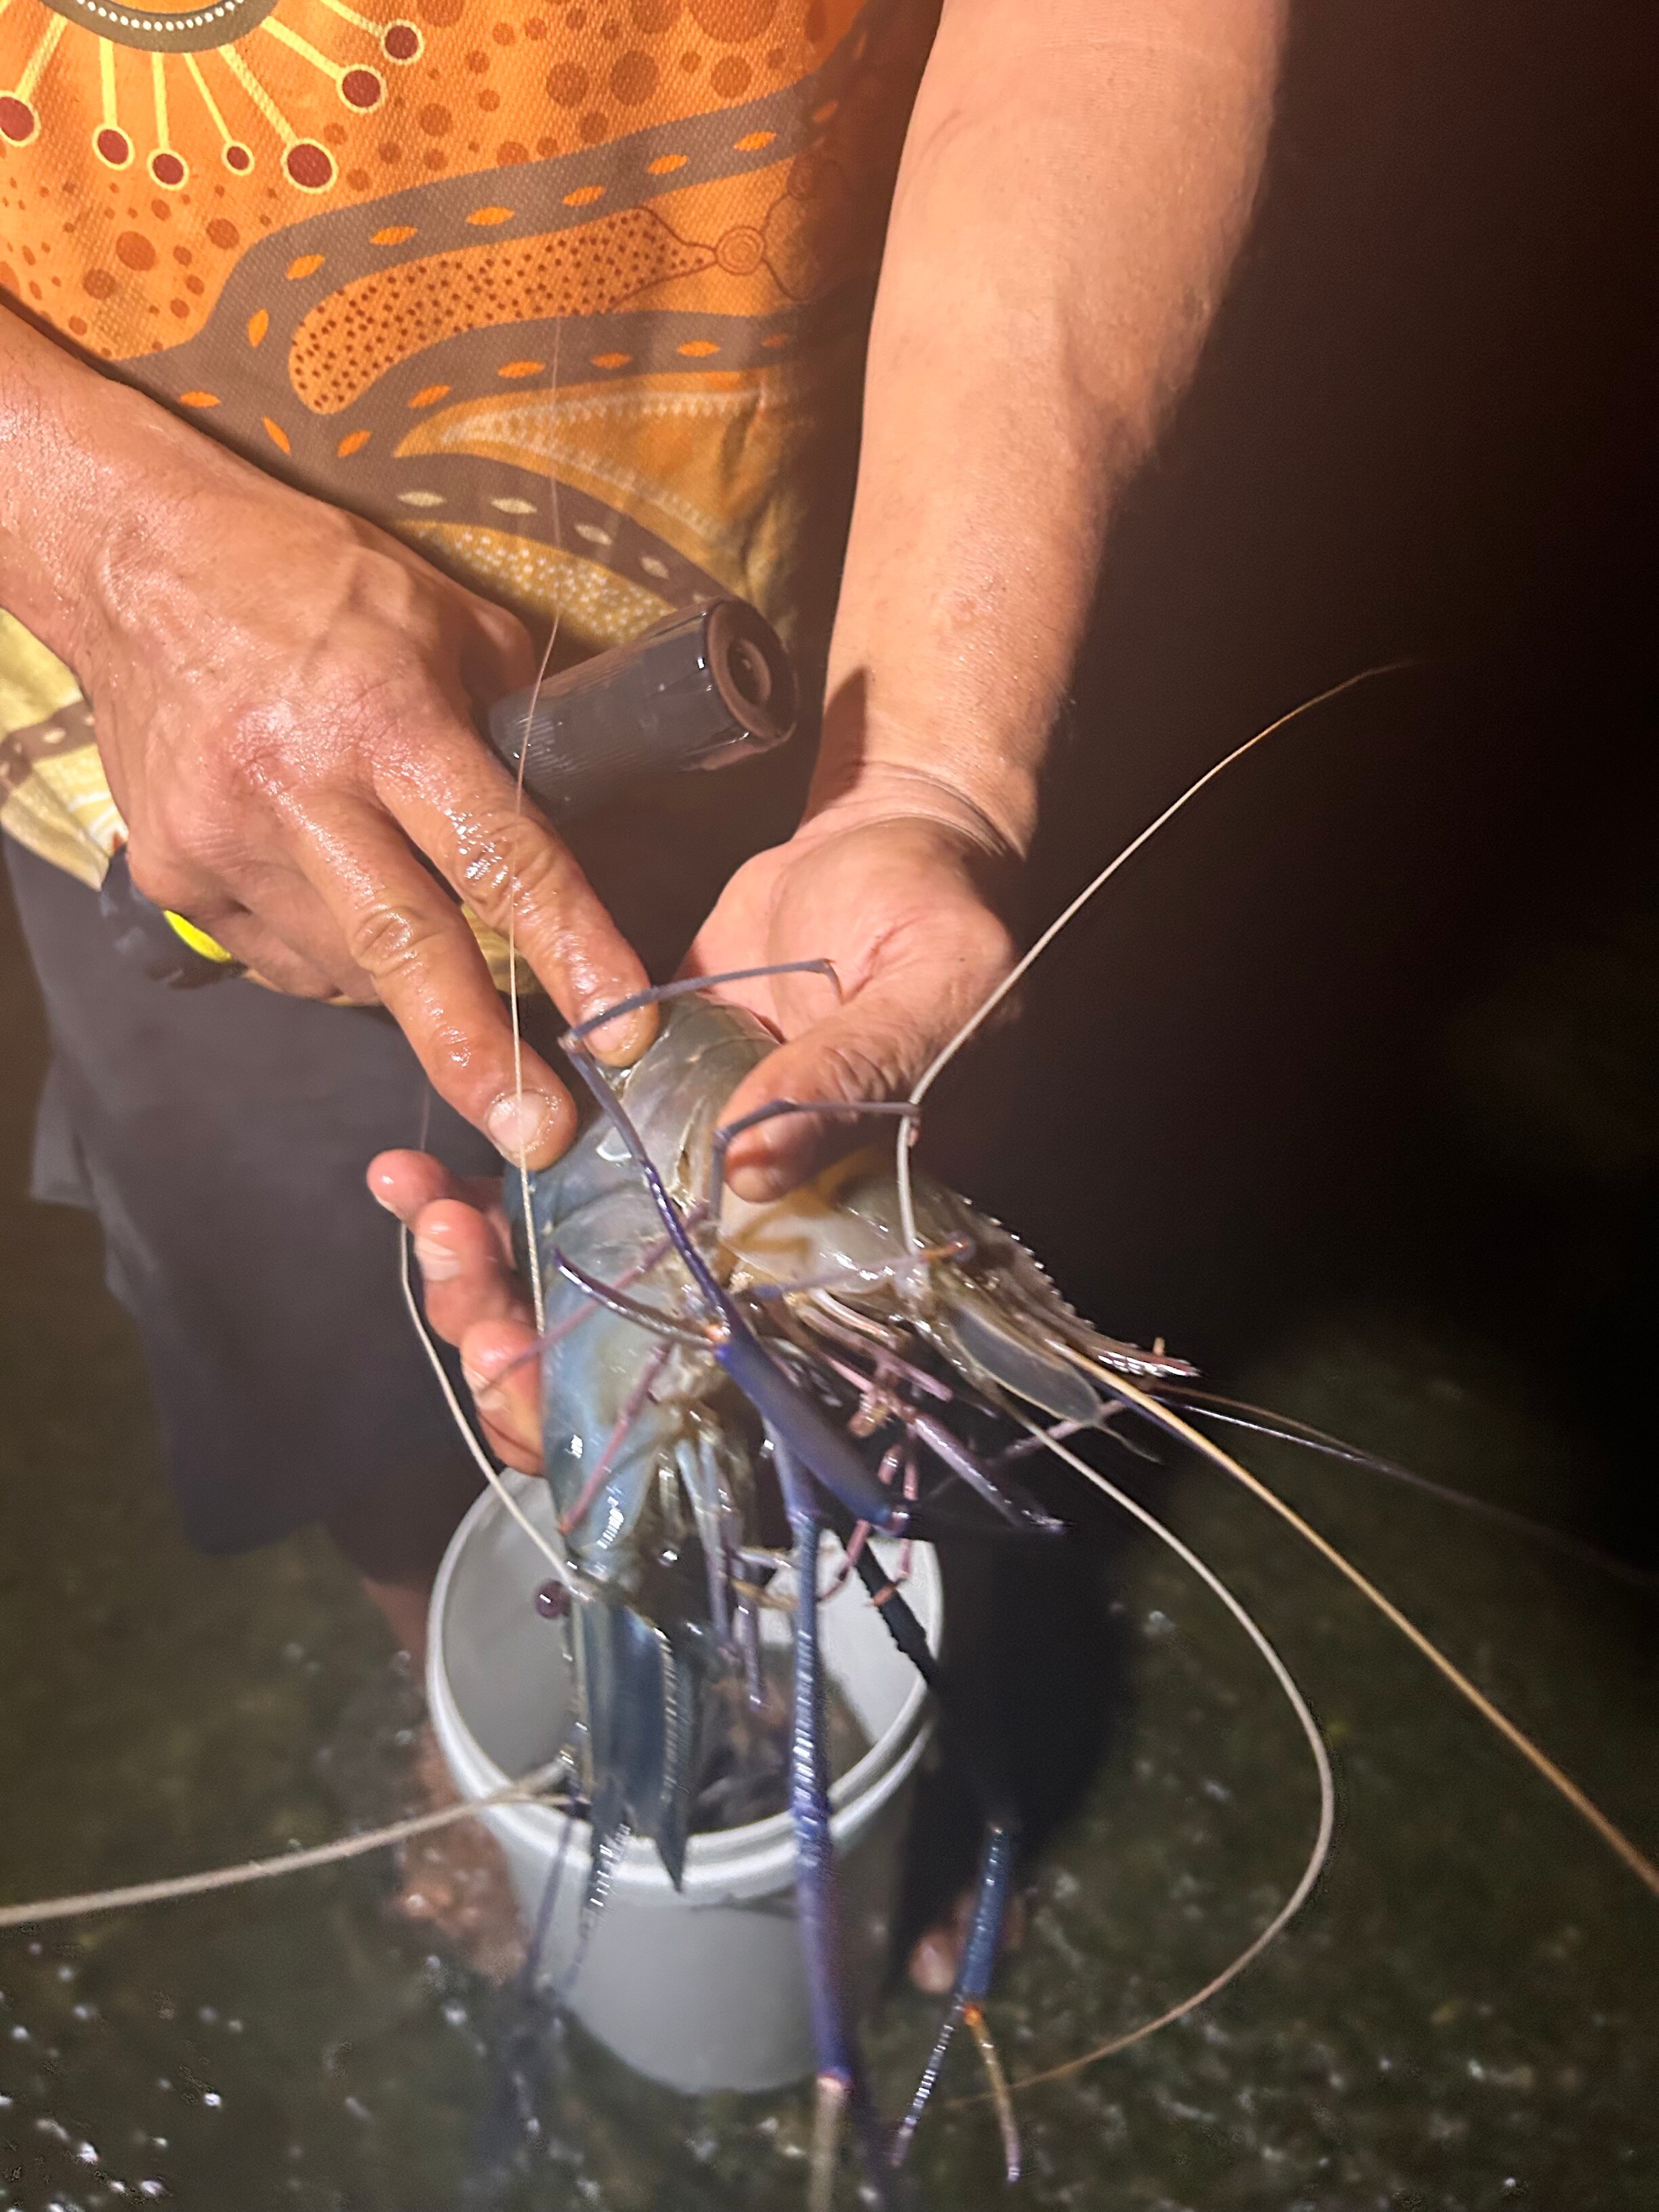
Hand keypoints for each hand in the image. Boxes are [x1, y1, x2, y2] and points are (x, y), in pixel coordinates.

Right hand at [26, 368, 649, 1164]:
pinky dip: (337, 955)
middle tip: (539, 1138)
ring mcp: (224, 841)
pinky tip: (341, 894)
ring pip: (349, 967)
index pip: (499, 855)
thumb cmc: (315, 581)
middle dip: (480, 1054)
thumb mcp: (443, 618)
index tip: (624, 1029)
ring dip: (412, 983)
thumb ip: (516, 725)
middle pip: (406, 947)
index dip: (572, 949)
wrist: (133, 560)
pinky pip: (288, 956)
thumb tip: (580, 822)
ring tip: (424, 929)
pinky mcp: (174, 874)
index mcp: (382, 715)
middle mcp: (297, 788)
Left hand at [369, 769, 1017, 1432]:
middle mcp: (755, 1229)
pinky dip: (479, 1180)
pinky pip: (553, 1167)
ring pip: (574, 1267)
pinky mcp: (641, 1104)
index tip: (515, 1365)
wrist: (899, 837)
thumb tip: (751, 1168)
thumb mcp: (933, 987)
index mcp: (835, 1237)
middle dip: (517, 1339)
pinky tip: (408, 1170)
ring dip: (480, 1264)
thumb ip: (852, 1074)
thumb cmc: (949, 916)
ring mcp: (690, 1171)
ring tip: (418, 1206)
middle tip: (454, 1285)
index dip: (611, 1397)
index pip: (727, 1372)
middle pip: (625, 1340)